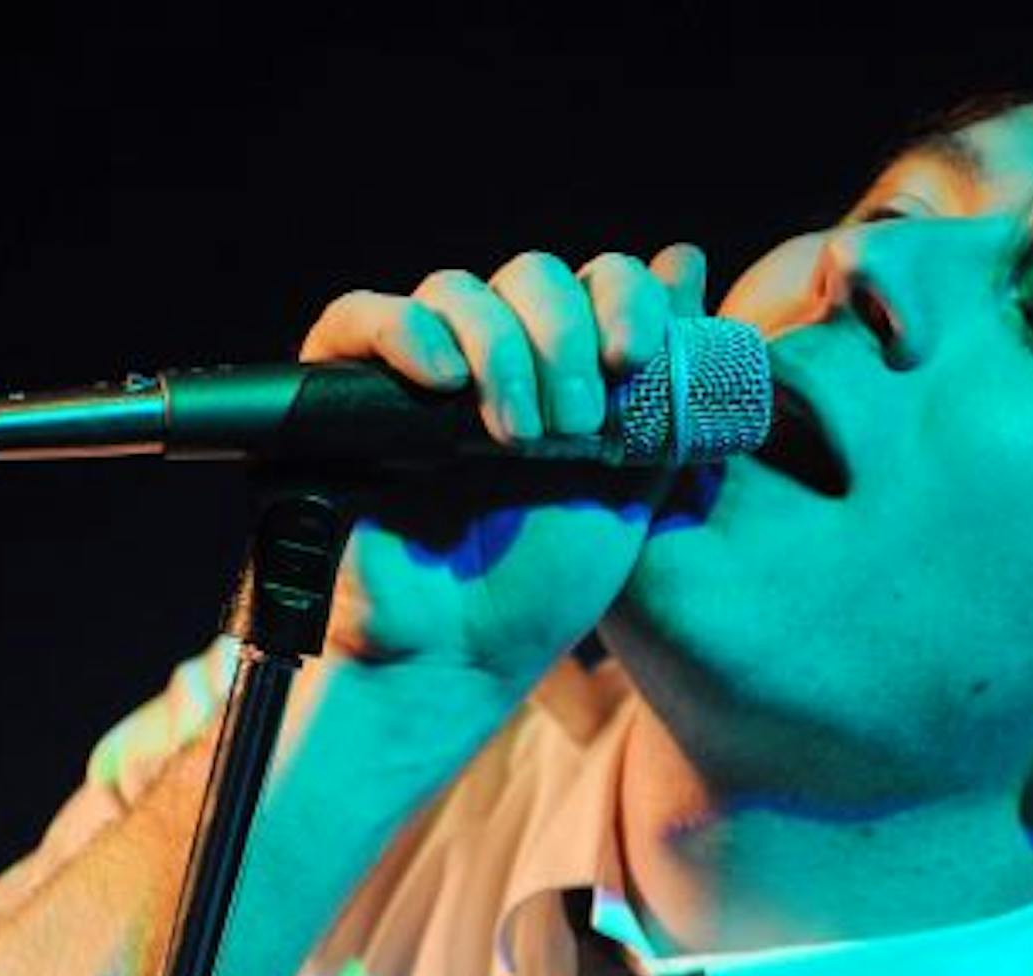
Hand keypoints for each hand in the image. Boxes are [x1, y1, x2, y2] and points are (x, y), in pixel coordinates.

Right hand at [298, 243, 707, 696]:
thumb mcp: (630, 483)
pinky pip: (358, 319)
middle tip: (574, 424)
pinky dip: (404, 331)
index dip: (622, 297)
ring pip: (457, 291)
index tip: (634, 359)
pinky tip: (443, 379)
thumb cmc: (539, 587)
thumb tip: (687, 263)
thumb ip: (663, 386)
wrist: (457, 656)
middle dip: (565, 337)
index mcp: (561, 373)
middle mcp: (491, 361)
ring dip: (503, 349)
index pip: (594, 281)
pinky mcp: (345, 395)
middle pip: (531, 276)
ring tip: (517, 436)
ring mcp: (419, 374)